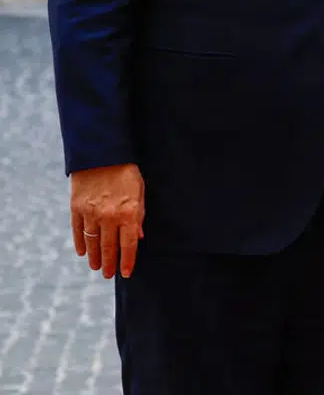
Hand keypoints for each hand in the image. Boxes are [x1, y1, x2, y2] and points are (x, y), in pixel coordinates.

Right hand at [70, 163, 144, 278]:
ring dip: (94, 257)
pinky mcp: (76, 208)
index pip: (128, 244)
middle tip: (108, 275)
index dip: (127, 260)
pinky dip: (80, 243)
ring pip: (92, 242)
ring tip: (96, 267)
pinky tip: (82, 252)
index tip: (126, 272)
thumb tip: (138, 237)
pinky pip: (78, 231)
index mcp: (128, 213)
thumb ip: (139, 215)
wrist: (102, 155)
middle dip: (109, 263)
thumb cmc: (126, 172)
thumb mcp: (140, 192)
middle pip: (108, 247)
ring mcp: (91, 213)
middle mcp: (109, 216)